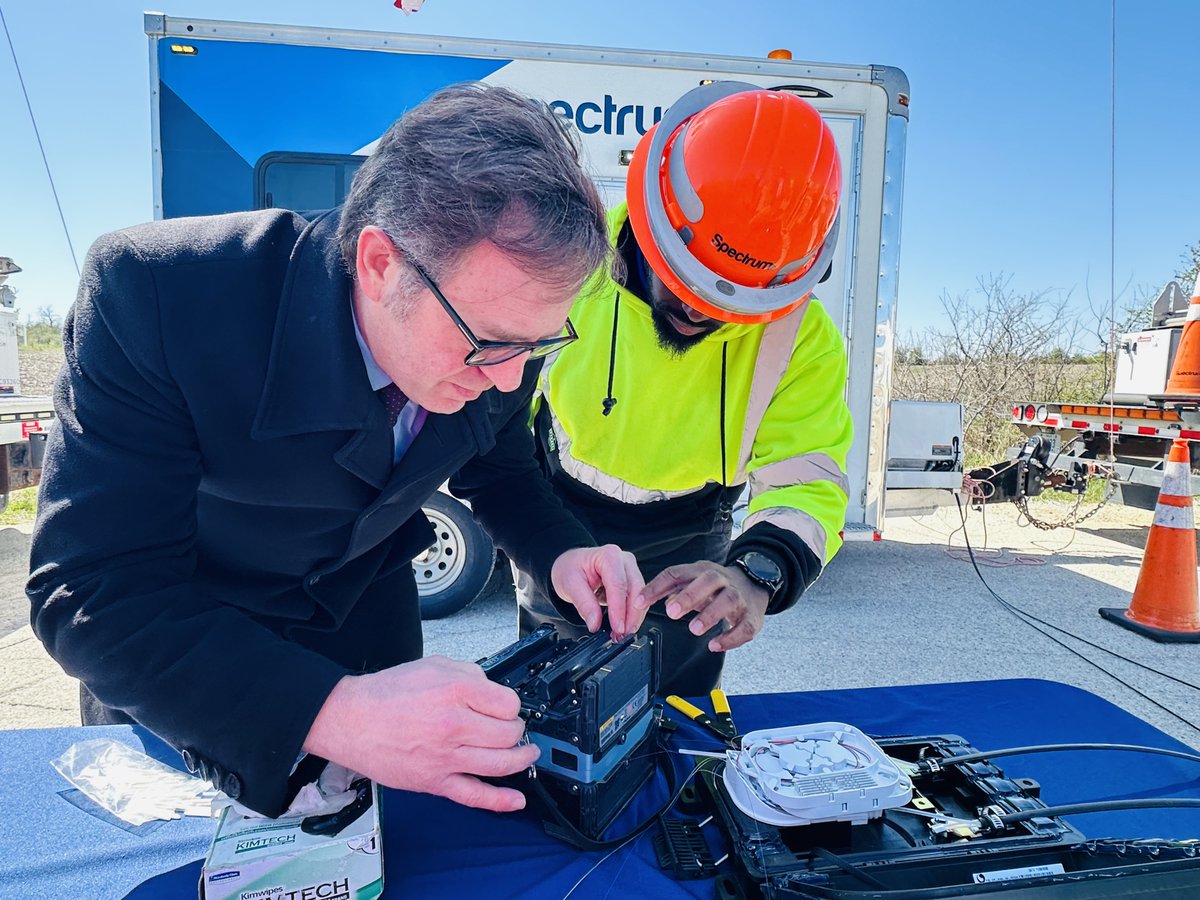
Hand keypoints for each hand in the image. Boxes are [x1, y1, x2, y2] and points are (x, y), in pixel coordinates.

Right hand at [303, 656, 536, 812]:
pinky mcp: (434, 781)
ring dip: (520, 759)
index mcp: (456, 691)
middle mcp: (454, 724)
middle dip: (515, 729)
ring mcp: (446, 757)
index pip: (508, 703)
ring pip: (500, 763)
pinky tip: (517, 800)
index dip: (509, 704)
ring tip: (527, 754)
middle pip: (509, 733)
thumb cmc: (386, 693)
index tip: (504, 706)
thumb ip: (469, 675)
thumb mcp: (433, 665)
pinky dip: (499, 801)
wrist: (350, 719)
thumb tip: (492, 692)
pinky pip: (473, 796)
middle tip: (509, 727)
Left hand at [550, 544, 644, 638]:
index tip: (618, 627)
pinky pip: (638, 600)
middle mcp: (624, 560)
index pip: (619, 585)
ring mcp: (631, 570)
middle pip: (636, 590)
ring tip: (621, 634)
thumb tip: (595, 623)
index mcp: (609, 555)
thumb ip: (584, 604)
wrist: (571, 564)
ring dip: (633, 618)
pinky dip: (632, 615)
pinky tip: (624, 626)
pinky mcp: (632, 581)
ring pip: (640, 597)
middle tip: (622, 635)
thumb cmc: (571, 568)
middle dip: (631, 616)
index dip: (619, 609)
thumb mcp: (570, 584)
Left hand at [636, 561, 769, 651]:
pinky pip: (744, 626)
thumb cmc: (716, 587)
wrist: (755, 583)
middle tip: (672, 612)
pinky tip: (714, 645)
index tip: (640, 602)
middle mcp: (722, 580)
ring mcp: (739, 596)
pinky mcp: (752, 616)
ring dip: (710, 614)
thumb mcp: (692, 582)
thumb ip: (670, 590)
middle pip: (707, 580)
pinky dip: (730, 637)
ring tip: (694, 628)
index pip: (676, 573)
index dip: (657, 587)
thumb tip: (648, 599)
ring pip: (728, 599)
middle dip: (689, 596)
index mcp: (701, 571)